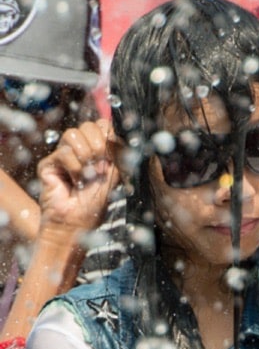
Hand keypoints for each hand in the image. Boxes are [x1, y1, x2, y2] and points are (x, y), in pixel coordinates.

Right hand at [37, 118, 119, 240]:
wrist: (76, 224)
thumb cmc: (95, 204)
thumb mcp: (114, 177)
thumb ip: (118, 155)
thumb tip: (119, 135)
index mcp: (97, 150)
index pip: (102, 125)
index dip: (110, 134)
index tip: (114, 154)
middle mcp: (79, 149)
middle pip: (89, 125)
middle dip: (100, 145)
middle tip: (101, 168)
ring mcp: (62, 155)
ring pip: (73, 133)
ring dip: (86, 155)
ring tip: (90, 175)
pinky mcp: (48, 163)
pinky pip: (64, 152)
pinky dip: (75, 168)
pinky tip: (75, 182)